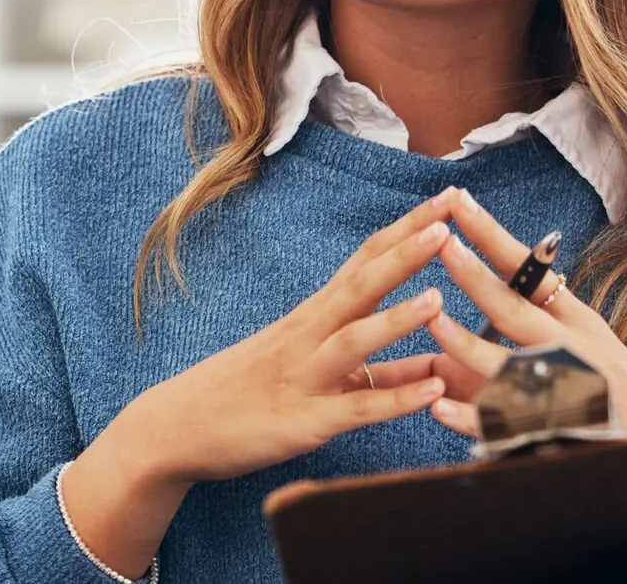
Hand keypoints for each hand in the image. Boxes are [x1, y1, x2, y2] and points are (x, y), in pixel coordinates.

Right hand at [115, 186, 464, 485]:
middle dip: (407, 250)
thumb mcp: (312, 370)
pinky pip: (353, 409)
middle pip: (361, 284)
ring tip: (439, 298)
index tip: (447, 200)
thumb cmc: (244, 394)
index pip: (364, 260)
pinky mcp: (303, 422)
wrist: (176, 427)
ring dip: (397, 319)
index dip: (407, 230)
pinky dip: (394, 400)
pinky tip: (430, 393)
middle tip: (450, 216)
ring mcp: (304, 377)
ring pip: (353, 341)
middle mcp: (308, 336)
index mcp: (312, 317)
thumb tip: (436, 365)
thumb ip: (379, 371)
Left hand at [420, 187, 626, 441]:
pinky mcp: (555, 429)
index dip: (491, 235)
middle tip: (442, 245)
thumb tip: (510, 273)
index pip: (528, 269)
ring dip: (467, 345)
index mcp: (575, 319)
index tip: (458, 201)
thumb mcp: (589, 339)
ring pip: (507, 364)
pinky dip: (473, 417)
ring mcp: (563, 388)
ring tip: (433, 322)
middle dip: (476, 276)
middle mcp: (570, 347)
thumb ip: (547, 312)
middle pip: (516, 308)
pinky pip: (505, 423)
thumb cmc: (617, 386)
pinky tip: (439, 407)